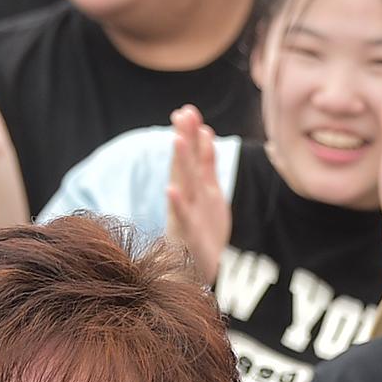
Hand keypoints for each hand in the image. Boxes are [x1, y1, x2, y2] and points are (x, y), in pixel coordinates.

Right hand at [163, 105, 230, 285]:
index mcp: (195, 188)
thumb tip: (205, 131)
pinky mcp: (188, 236)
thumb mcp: (210, 193)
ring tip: (178, 139)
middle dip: (185, 140)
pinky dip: (176, 204)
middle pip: (186, 165)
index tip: (188, 110)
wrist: (199, 271)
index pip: (193, 156)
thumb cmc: (203, 230)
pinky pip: (181, 218)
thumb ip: (207, 164)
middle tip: (182, 113)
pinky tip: (171, 189)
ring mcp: (187, 216)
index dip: (192, 135)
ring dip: (180, 163)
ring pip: (184, 185)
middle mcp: (188, 198)